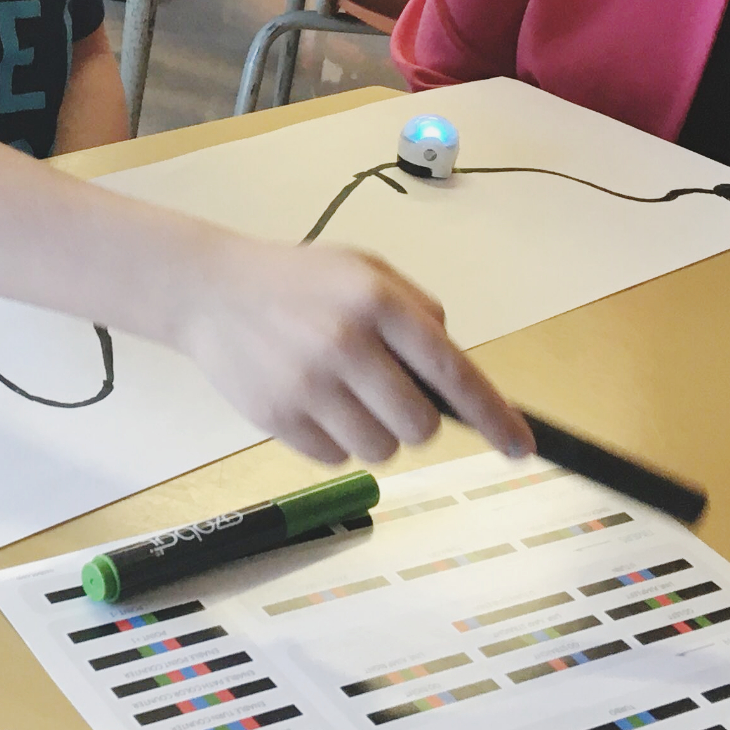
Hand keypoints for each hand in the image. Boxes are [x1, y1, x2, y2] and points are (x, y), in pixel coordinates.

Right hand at [177, 237, 534, 464]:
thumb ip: (416, 311)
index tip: (520, 448)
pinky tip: (309, 403)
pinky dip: (333, 441)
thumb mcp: (364, 269)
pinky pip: (335, 459)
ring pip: (380, 451)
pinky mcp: (277, 417)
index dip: (493, 416)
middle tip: (388, 394)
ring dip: (374, 433)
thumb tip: (455, 369)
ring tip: (343, 395)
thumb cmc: (298, 281)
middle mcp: (346, 343)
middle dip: (416, 419)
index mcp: (377, 301)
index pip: (452, 371)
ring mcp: (308, 384)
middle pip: (421, 427)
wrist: (210, 291)